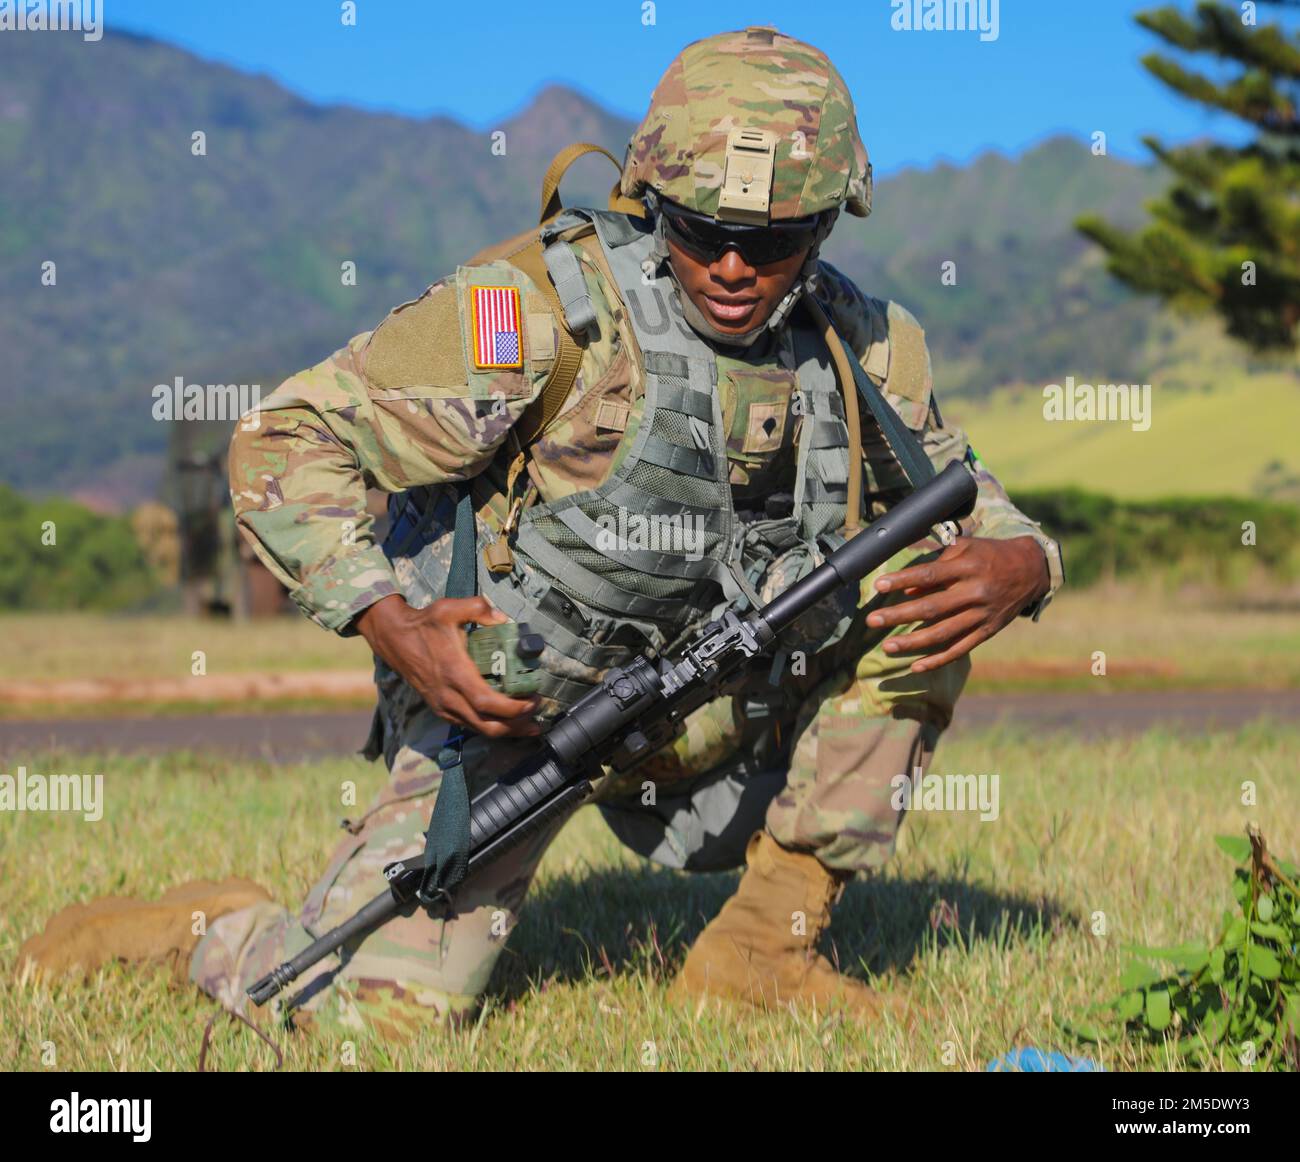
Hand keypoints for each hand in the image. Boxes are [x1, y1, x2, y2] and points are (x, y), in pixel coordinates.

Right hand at [354, 594, 541, 737]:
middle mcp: (449, 696)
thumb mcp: (450, 608)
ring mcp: (443, 706)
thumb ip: (479, 608)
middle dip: (516, 726)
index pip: (487, 703)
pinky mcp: (440, 709)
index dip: (513, 709)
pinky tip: (504, 721)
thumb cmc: (424, 624)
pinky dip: (489, 726)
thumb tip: (504, 619)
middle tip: (537, 716)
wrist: (395, 638)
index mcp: (455, 674)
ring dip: (506, 730)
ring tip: (528, 724)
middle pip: (487, 725)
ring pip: (478, 729)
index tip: (533, 701)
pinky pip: (468, 725)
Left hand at [866, 535, 1048, 672]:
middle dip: (899, 615)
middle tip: (872, 621)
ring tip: (888, 647)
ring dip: (913, 643)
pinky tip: (916, 666)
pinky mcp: (988, 631)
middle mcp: (975, 592)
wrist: (1031, 570)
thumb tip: (908, 589)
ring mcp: (982, 615)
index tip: (879, 585)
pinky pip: (960, 649)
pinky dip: (938, 660)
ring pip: (943, 633)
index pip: (930, 575)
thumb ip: (936, 565)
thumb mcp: (965, 549)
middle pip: (932, 608)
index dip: (903, 580)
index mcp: (968, 567)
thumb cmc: (990, 555)